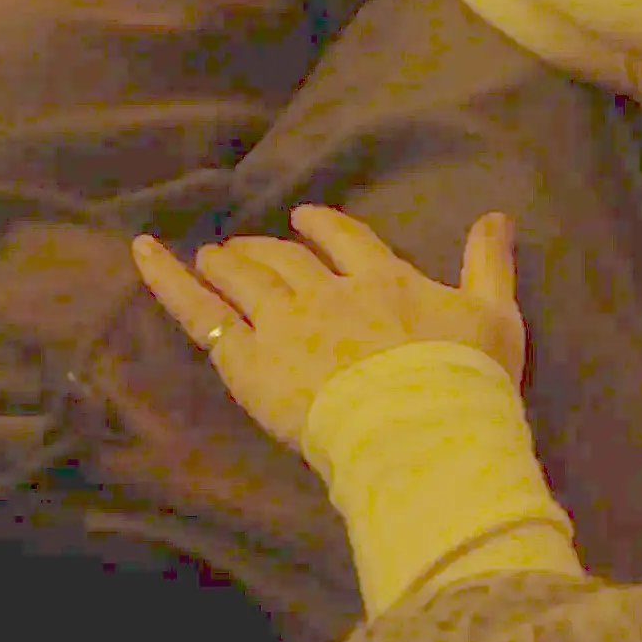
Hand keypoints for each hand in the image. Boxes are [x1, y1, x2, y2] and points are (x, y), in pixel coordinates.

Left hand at [131, 206, 524, 463]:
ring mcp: (283, 322)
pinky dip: (169, 280)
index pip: (345, 239)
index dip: (322, 227)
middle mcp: (327, 291)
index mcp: (384, 278)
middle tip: (250, 250)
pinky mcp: (247, 359)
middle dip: (266, 249)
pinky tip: (145, 254)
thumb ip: (489, 263)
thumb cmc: (467, 378)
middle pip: (285, 258)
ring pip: (243, 278)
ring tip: (214, 259)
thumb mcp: (494, 315)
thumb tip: (497, 215)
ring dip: (227, 262)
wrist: (423, 426)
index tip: (306, 220)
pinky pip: (198, 313)